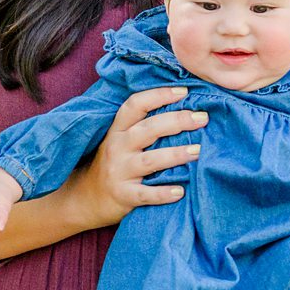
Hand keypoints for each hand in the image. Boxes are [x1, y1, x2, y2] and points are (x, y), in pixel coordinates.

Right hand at [77, 87, 203, 225]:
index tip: (184, 91)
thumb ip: (144, 127)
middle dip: (177, 121)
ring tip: (198, 151)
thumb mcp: (121, 141)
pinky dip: (163, 194)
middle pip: (148, 129)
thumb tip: (185, 110)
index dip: (158, 95)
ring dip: (175, 154)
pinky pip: (145, 194)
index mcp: (118, 130)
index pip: (135, 105)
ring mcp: (119, 172)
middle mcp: (117, 147)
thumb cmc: (114, 164)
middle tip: (202, 118)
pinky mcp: (122, 195)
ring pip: (150, 160)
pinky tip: (180, 192)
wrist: (86, 198)